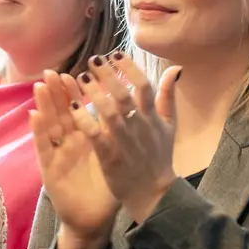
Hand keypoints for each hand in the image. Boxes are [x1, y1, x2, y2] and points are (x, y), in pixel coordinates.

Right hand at [29, 69, 118, 240]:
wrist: (93, 219)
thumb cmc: (106, 188)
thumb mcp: (118, 158)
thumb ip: (125, 135)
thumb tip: (137, 112)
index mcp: (87, 138)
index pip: (81, 110)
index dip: (78, 92)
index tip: (80, 71)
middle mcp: (70, 143)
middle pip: (62, 112)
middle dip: (57, 92)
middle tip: (54, 71)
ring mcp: (58, 155)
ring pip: (50, 125)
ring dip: (44, 104)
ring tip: (40, 84)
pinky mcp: (50, 170)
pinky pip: (44, 148)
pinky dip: (39, 131)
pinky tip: (34, 115)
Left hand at [73, 52, 179, 222]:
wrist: (154, 194)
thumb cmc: (159, 157)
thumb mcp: (170, 126)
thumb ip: (168, 96)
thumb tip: (175, 68)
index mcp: (153, 118)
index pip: (144, 86)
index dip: (130, 68)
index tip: (115, 54)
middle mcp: (140, 127)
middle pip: (124, 95)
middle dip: (108, 76)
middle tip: (93, 60)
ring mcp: (125, 142)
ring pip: (109, 113)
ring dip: (95, 93)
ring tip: (82, 78)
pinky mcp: (111, 158)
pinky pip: (95, 135)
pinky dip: (84, 120)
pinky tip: (73, 107)